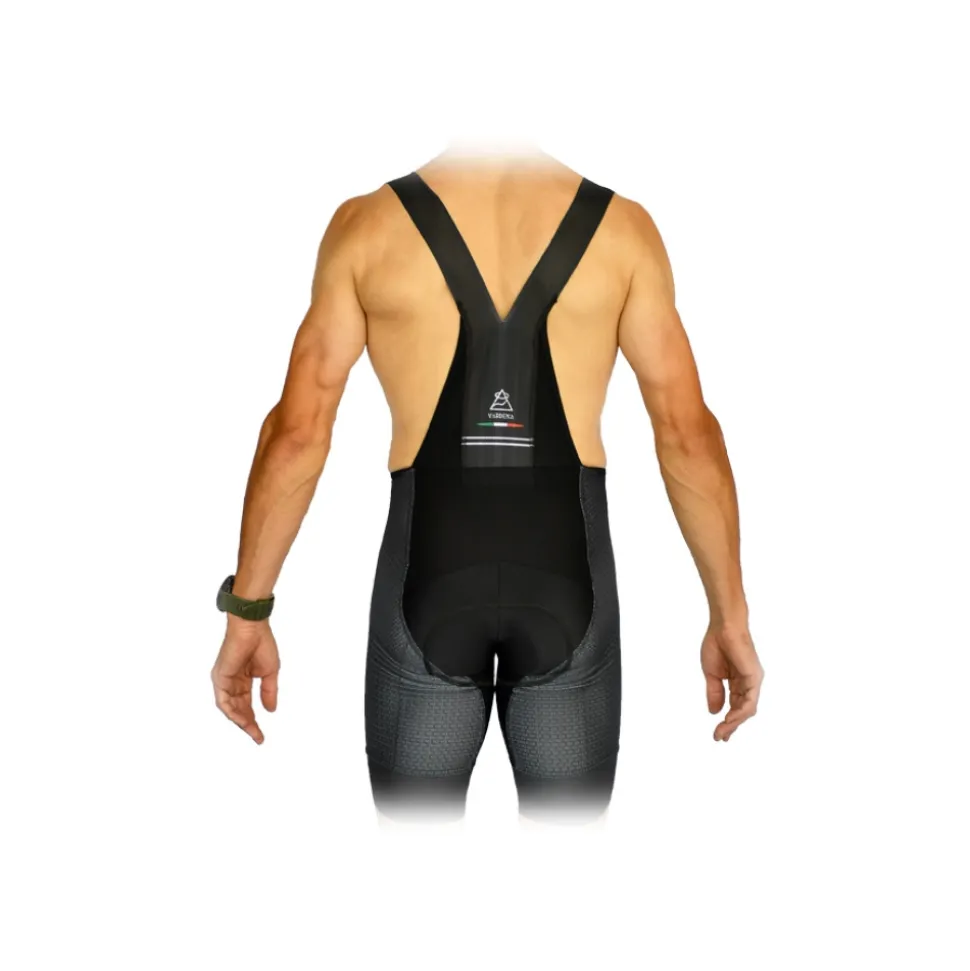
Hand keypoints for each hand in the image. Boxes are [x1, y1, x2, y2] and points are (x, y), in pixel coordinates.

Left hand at [211, 618, 279, 743]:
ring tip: (252, 731)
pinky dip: (232, 712)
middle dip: (247, 724)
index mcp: (242, 680)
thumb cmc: (262, 644)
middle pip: (237, 709)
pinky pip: (223, 701)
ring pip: (229, 708)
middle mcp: (230, 682)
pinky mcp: (219, 677)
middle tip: (257, 737)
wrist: (253, 628)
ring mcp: (223, 681)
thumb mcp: (270, 673)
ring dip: (240, 721)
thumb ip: (269, 692)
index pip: (246, 705)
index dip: (253, 720)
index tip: (261, 735)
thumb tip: (271, 710)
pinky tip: (242, 720)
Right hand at [701, 621, 762, 741]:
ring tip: (722, 731)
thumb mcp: (712, 674)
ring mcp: (753, 681)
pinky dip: (740, 712)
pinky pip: (749, 700)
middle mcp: (749, 683)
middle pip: (743, 711)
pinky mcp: (754, 677)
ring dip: (735, 722)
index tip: (718, 733)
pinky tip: (729, 719)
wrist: (723, 627)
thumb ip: (715, 693)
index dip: (727, 721)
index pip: (735, 706)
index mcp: (739, 682)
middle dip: (731, 726)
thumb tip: (714, 712)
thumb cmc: (717, 645)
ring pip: (748, 709)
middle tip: (720, 737)